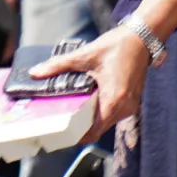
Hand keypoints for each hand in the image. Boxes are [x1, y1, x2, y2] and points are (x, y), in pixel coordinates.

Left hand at [30, 28, 150, 139]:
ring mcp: (129, 106)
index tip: (59, 135)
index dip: (76, 136)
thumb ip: (58, 65)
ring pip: (105, 122)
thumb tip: (36, 72)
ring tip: (66, 113)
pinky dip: (97, 113)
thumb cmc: (117, 46)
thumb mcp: (84, 55)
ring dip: (88, 120)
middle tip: (57, 123)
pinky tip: (83, 104)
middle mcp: (124, 107)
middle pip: (98, 128)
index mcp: (114, 100)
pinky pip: (111, 114)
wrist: (141, 40)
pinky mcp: (129, 101)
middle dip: (78, 128)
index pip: (94, 130)